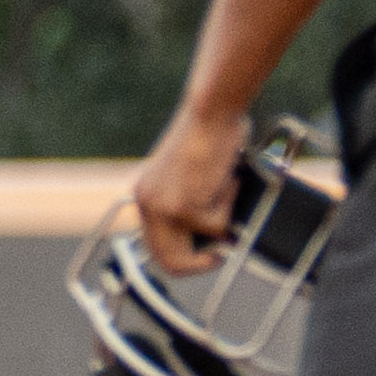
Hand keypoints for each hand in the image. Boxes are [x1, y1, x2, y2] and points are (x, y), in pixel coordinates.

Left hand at [134, 108, 247, 275]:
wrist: (209, 112)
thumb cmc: (209, 134)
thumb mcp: (188, 175)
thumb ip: (188, 205)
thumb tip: (212, 241)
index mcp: (144, 196)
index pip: (156, 247)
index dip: (184, 259)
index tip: (208, 254)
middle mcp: (146, 205)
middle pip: (169, 262)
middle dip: (200, 263)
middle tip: (221, 253)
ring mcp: (163, 209)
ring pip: (199, 247)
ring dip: (222, 224)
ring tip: (226, 188)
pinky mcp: (184, 209)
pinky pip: (217, 227)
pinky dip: (230, 204)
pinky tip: (228, 177)